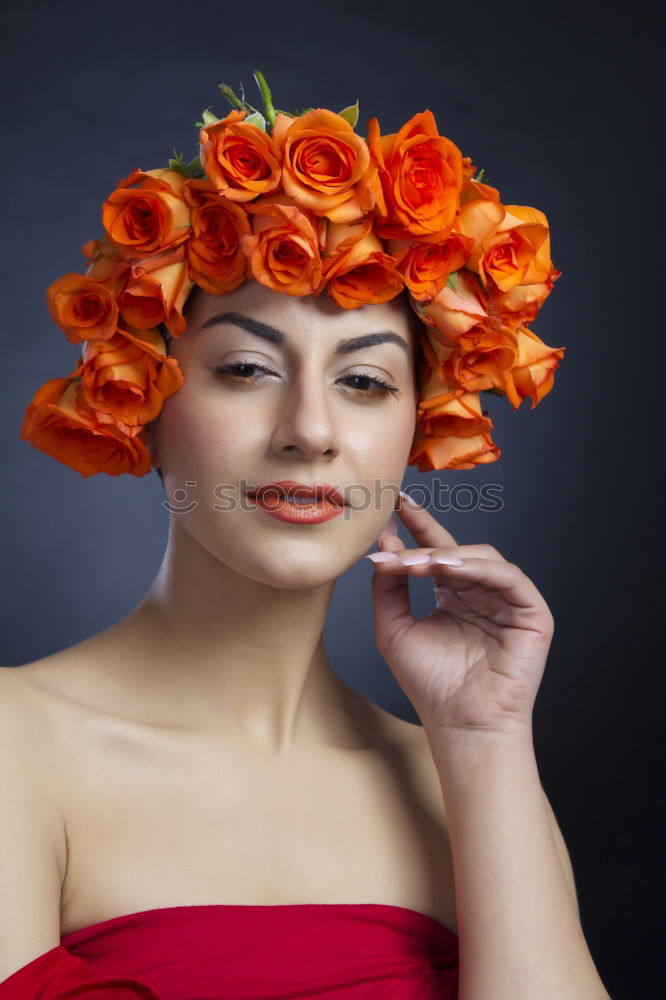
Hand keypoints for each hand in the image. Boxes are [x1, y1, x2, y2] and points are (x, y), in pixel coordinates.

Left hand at [364, 493, 553, 737]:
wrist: (460, 724)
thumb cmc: (429, 684)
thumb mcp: (393, 628)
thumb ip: (387, 585)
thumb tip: (383, 541)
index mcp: (454, 596)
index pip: (437, 551)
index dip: (419, 525)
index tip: (395, 503)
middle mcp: (482, 594)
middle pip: (457, 550)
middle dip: (423, 544)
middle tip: (392, 547)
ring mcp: (508, 602)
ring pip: (483, 558)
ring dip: (447, 556)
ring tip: (416, 564)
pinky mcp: (532, 613)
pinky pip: (509, 577)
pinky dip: (479, 568)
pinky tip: (450, 570)